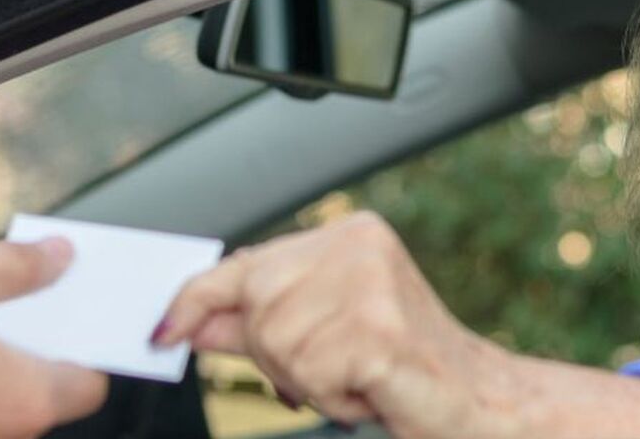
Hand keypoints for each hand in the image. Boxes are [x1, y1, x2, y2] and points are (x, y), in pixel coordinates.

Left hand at [156, 212, 520, 438]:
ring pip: (279, 345)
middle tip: (333, 369)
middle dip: (278, 355)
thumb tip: (191, 321)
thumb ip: (259, 324)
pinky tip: (371, 389)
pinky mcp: (379, 330)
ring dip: (310, 381)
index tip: (162, 330)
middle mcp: (358, 245)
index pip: (247, 262)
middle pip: (256, 308)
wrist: (478, 404)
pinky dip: (334, 398)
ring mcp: (370, 283)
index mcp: (346, 235)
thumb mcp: (320, 337)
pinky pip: (310, 374)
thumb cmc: (404, 370)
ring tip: (359, 377)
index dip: (196, 299)